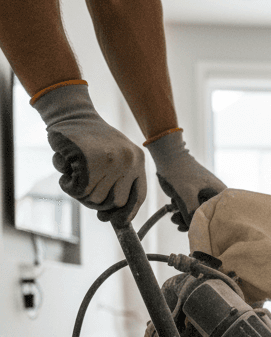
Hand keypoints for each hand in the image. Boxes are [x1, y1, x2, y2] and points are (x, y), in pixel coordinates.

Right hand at [32, 83, 145, 226]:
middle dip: (97, 202)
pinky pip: (77, 189)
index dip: (128, 213)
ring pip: (95, 198)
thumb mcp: (114, 158)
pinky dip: (67, 185)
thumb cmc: (91, 140)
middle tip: (84, 189)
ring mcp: (110, 160)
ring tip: (73, 173)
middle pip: (115, 202)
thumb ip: (118, 183)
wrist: (72, 113)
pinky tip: (65, 170)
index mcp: (139, 161)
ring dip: (79, 192)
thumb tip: (113, 220)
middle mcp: (129, 161)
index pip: (138, 196)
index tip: (117, 222)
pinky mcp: (89, 159)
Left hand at [146, 131, 225, 230]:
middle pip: (209, 217)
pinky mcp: (195, 196)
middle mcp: (215, 196)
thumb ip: (191, 213)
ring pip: (198, 215)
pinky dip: (182, 212)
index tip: (197, 228)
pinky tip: (173, 208)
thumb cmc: (179, 171)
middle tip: (178, 223)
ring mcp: (205, 196)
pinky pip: (192, 210)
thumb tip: (194, 229)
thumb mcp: (185, 194)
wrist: (167, 155)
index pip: (222, 216)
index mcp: (220, 193)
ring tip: (173, 217)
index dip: (211, 224)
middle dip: (193, 222)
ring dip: (185, 218)